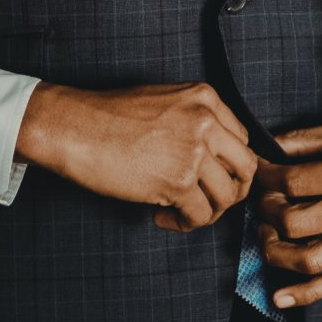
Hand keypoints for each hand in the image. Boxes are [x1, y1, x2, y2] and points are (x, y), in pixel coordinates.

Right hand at [15, 80, 256, 230]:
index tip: (212, 178)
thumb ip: (194, 121)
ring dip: (208, 211)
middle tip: (208, 201)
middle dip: (231, 190)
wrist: (74, 127)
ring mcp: (194, 151)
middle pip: (246, 167)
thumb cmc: (108, 116)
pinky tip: (163, 218)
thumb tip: (215, 158)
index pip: (242, 139)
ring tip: (181, 212)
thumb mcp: (163, 101)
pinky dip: (185, 224)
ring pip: (228, 196)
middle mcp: (206, 121)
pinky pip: (201, 215)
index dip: (230, 165)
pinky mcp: (177, 181)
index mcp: (205, 97)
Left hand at [254, 114, 321, 309]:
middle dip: (267, 210)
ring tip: (267, 235)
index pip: (293, 182)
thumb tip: (270, 145)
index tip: (258, 169)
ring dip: (277, 252)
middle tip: (264, 198)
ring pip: (310, 259)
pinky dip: (307, 294)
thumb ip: (311, 138)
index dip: (266, 175)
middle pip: (295, 222)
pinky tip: (280, 297)